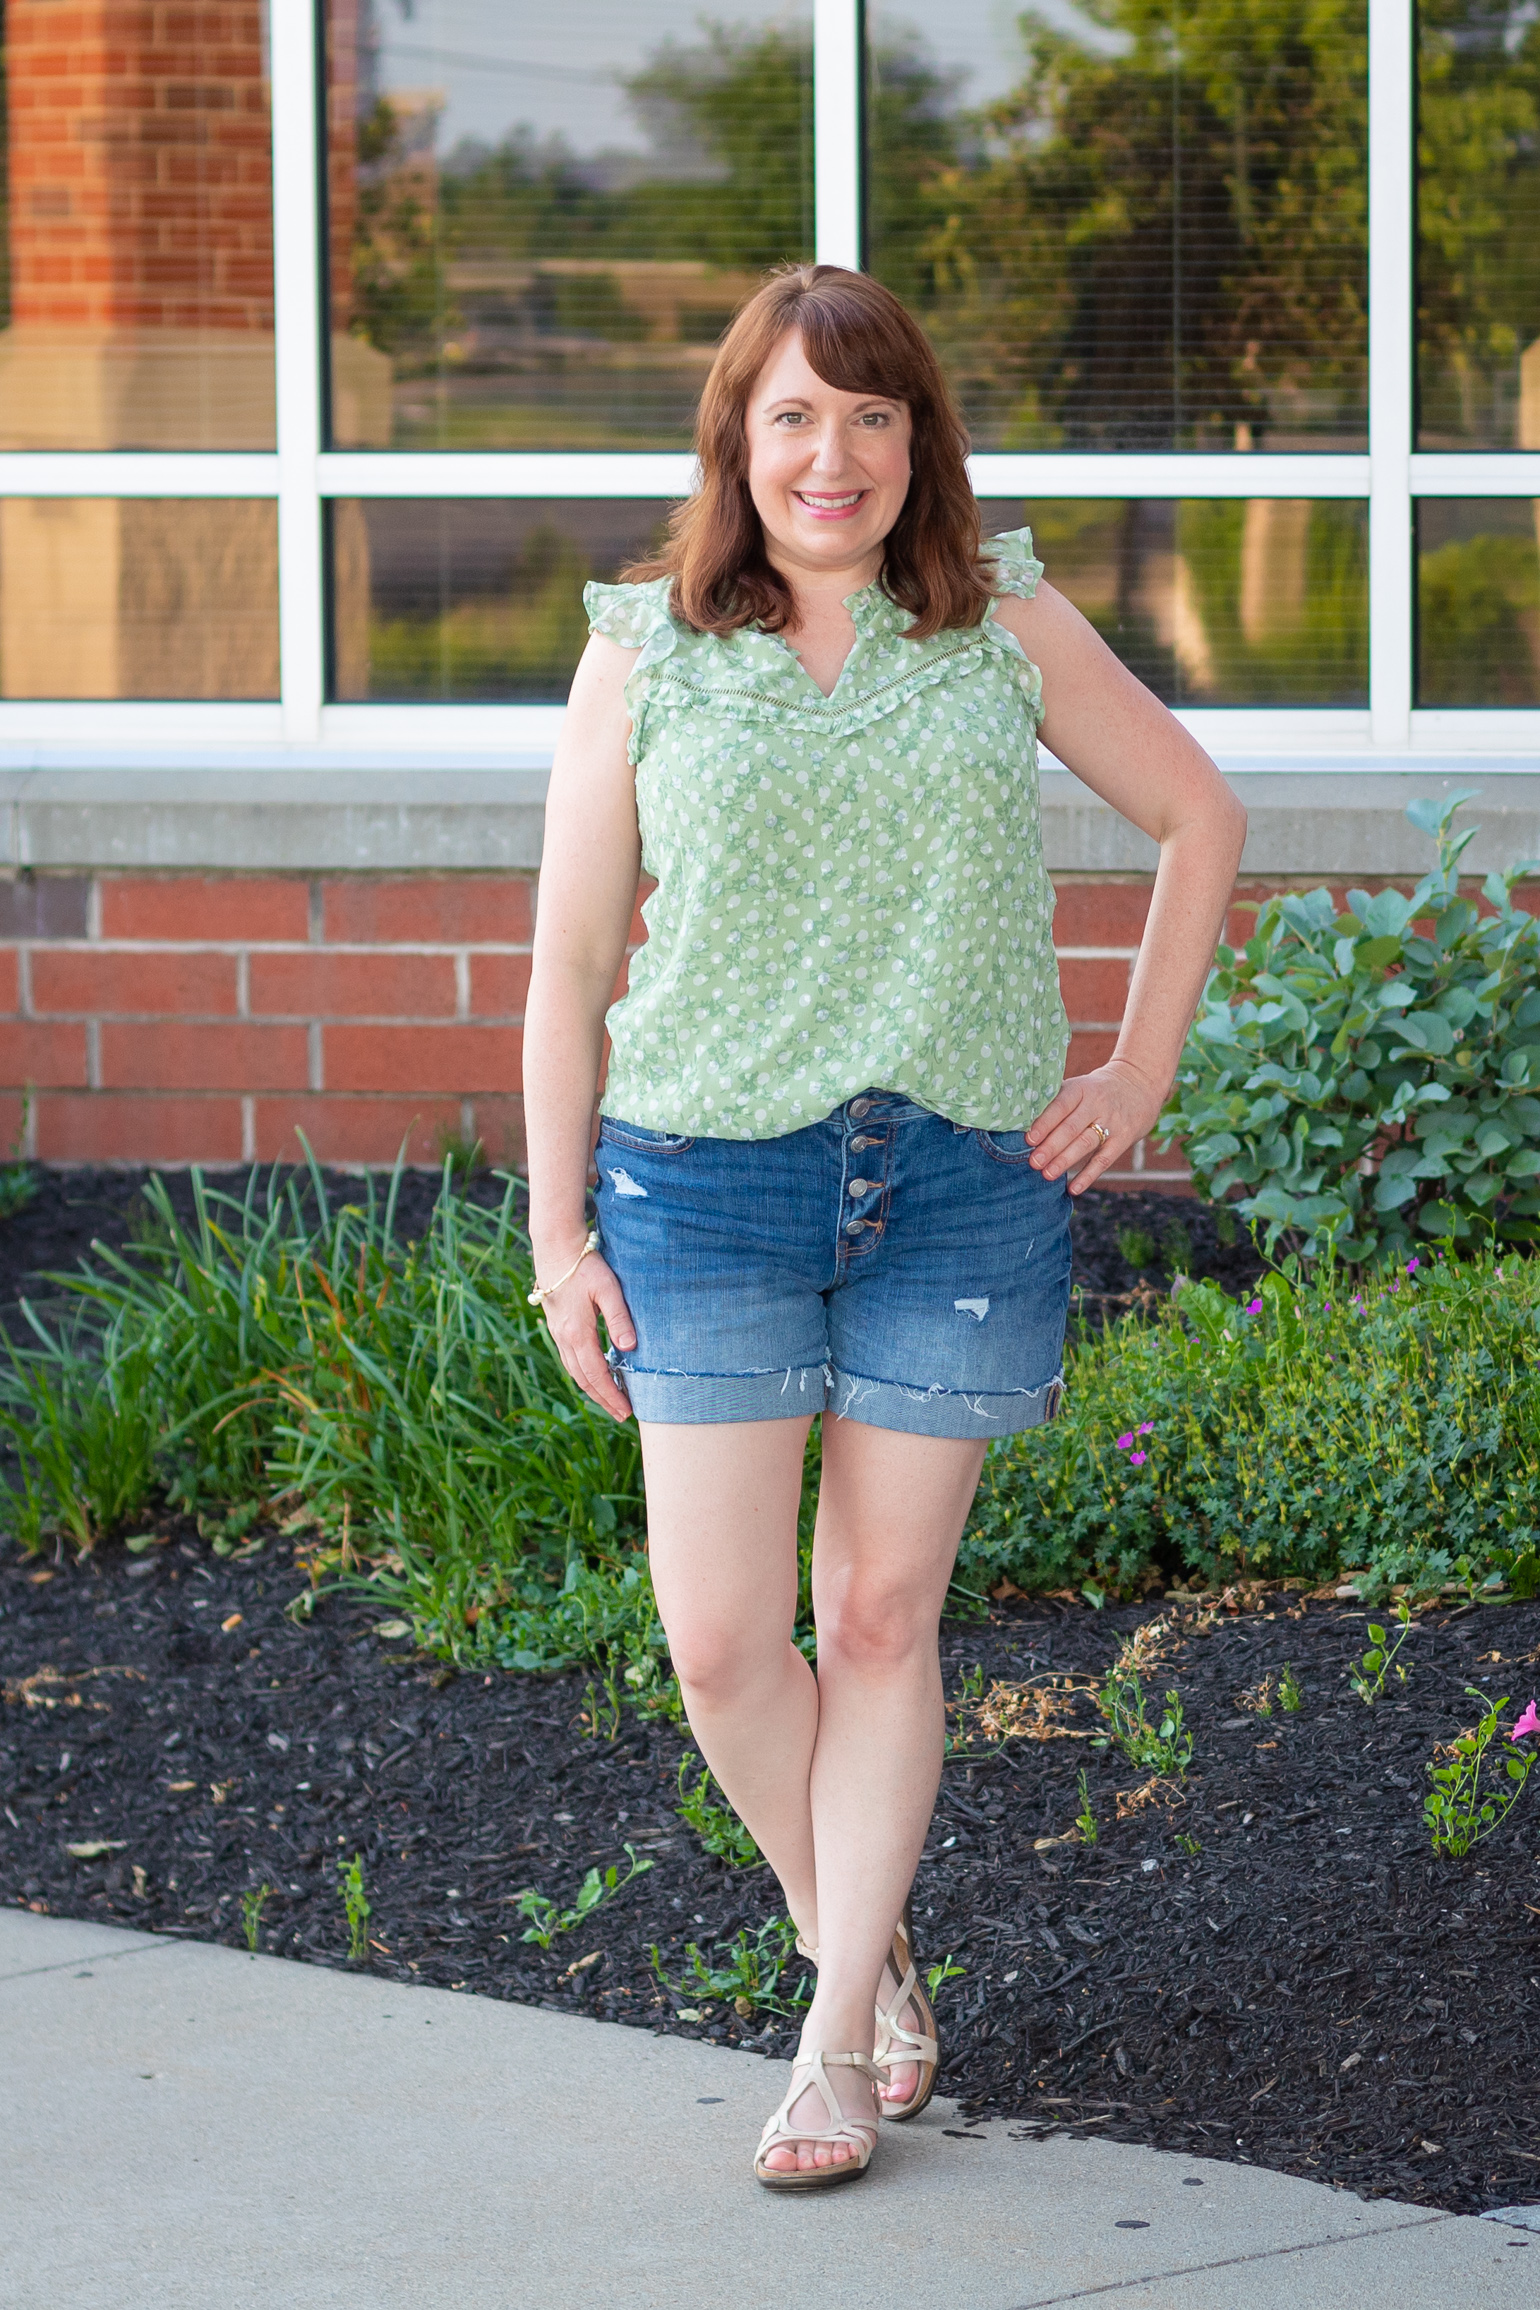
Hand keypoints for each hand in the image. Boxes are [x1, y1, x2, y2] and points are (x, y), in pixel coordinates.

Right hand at [536, 1246, 636, 1420]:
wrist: (555, 1249)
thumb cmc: (585, 1267)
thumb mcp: (608, 1289)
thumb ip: (619, 1318)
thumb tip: (629, 1348)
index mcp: (578, 1333)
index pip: (596, 1374)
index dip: (611, 1395)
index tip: (626, 1411)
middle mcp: (564, 1338)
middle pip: (583, 1379)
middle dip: (603, 1399)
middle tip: (622, 1414)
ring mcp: (558, 1333)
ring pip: (574, 1371)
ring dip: (592, 1389)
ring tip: (610, 1400)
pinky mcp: (557, 1326)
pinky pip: (570, 1359)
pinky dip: (583, 1373)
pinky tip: (594, 1375)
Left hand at [1027, 1056, 1166, 1193]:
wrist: (1140, 1083)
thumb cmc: (1097, 1089)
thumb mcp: (1080, 1085)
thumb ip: (1056, 1101)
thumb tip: (1022, 1121)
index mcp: (1081, 1089)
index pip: (1061, 1106)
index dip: (1045, 1123)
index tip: (1029, 1139)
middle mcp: (1097, 1104)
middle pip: (1071, 1128)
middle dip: (1051, 1147)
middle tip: (1033, 1162)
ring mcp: (1112, 1122)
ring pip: (1086, 1144)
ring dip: (1065, 1161)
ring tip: (1047, 1174)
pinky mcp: (1124, 1138)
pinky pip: (1104, 1159)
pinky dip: (1088, 1175)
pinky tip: (1074, 1188)